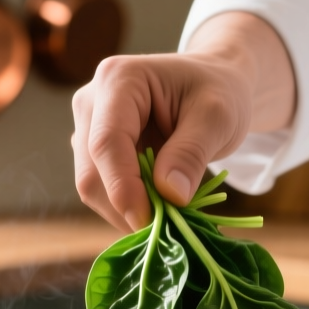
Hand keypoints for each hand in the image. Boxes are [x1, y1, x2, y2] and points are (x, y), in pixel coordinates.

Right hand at [71, 12, 295, 230]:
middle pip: (92, 171)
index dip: (123, 187)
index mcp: (118, 80)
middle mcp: (92, 102)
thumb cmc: (219, 92)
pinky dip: (130, 207)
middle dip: (126, 206)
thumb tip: (170, 195)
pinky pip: (103, 190)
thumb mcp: (217, 118)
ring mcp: (89, 128)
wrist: (216, 84)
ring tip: (170, 216)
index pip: (106, 143)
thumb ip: (191, 153)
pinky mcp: (95, 151)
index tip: (149, 222)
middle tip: (169, 228)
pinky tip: (160, 207)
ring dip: (128, 211)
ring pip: (93, 187)